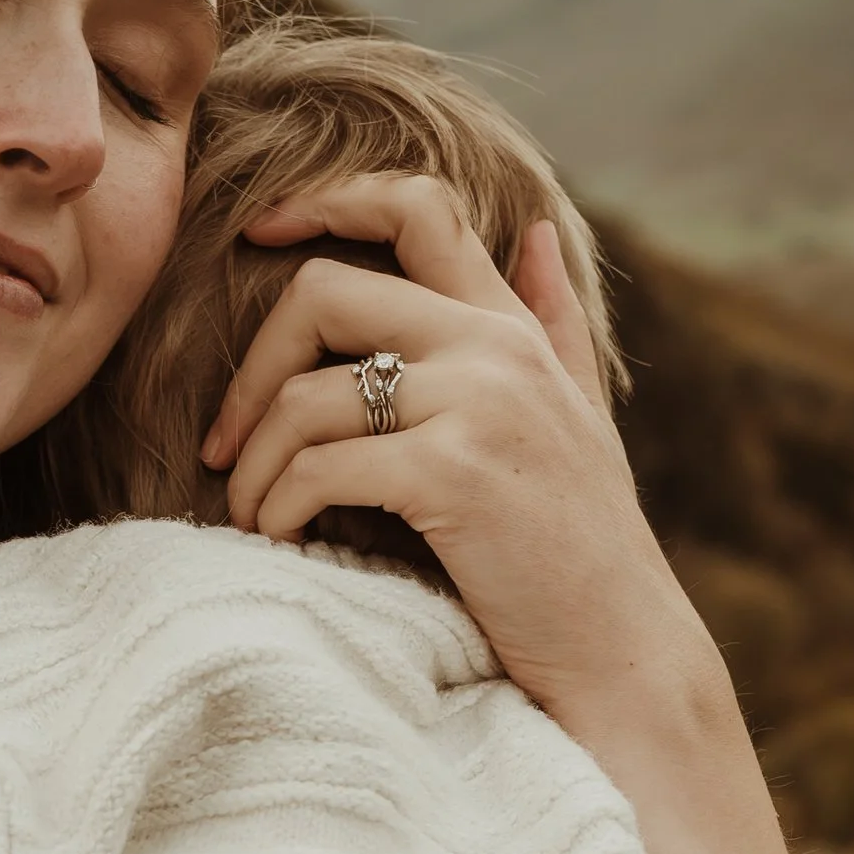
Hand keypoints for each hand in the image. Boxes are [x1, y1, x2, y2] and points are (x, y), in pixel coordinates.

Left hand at [201, 176, 720, 727]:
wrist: (625, 653)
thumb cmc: (586, 549)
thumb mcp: (580, 416)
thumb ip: (553, 322)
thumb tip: (533, 229)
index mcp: (512, 329)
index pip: (420, 208)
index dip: (326, 200)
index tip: (260, 232)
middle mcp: (495, 349)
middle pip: (325, 292)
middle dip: (252, 366)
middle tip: (228, 443)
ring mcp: (477, 407)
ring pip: (305, 394)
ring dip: (256, 463)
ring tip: (253, 514)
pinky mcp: (452, 476)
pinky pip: (319, 467)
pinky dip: (278, 508)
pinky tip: (283, 541)